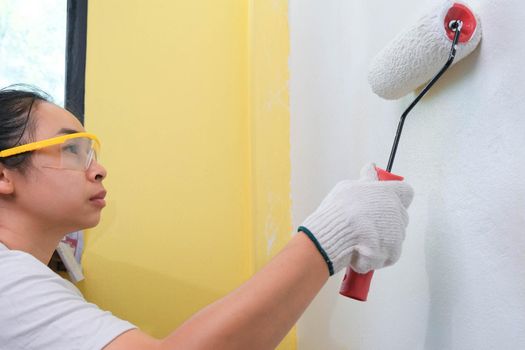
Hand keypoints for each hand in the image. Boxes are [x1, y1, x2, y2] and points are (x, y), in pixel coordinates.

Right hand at [298, 163, 413, 274]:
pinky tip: (362, 249)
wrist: (333, 236)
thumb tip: (371, 167)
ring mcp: (397, 232)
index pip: (405, 191)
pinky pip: (389, 253)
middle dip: (385, 220)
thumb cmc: (338, 212)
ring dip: (380, 238)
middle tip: (366, 224)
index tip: (386, 200)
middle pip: (399, 216)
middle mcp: (396, 211)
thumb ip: (365, 179)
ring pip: (393, 236)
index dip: (396, 196)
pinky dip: (377, 254)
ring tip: (360, 238)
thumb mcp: (348, 187)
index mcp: (387, 192)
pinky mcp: (393, 250)